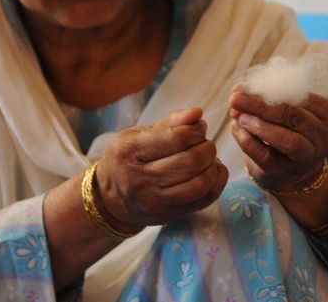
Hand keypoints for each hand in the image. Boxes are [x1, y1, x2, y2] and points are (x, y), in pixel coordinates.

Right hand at [94, 107, 227, 232]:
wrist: (110, 198)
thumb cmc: (130, 157)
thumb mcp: (140, 133)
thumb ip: (171, 121)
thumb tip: (198, 113)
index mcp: (130, 152)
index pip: (176, 138)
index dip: (196, 130)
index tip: (198, 128)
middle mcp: (140, 180)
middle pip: (191, 162)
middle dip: (207, 148)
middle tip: (204, 143)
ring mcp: (155, 201)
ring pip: (200, 184)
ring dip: (213, 166)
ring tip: (208, 158)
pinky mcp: (169, 215)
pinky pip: (205, 200)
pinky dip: (217, 182)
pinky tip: (212, 171)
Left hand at [229, 85, 327, 192]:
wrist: (291, 168)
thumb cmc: (288, 130)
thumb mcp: (288, 111)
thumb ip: (269, 98)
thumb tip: (239, 89)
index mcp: (326, 113)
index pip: (299, 97)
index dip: (269, 89)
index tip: (241, 87)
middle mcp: (323, 135)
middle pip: (293, 116)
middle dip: (260, 105)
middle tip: (235, 98)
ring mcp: (308, 156)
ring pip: (287, 140)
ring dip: (259, 125)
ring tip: (237, 115)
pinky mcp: (287, 171)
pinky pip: (267, 156)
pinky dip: (248, 141)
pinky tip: (236, 129)